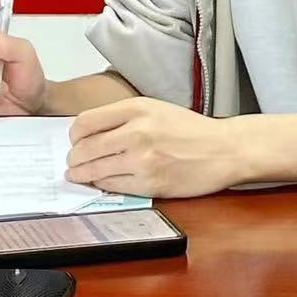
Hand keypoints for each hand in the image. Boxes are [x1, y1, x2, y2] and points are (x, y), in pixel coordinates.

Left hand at [66, 97, 245, 197]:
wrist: (224, 150)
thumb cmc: (190, 129)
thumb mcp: (154, 108)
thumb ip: (122, 117)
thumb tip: (89, 132)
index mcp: (136, 109)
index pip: (85, 122)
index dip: (74, 136)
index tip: (75, 141)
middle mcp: (136, 133)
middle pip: (85, 149)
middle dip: (74, 158)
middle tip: (73, 162)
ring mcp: (142, 160)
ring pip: (94, 171)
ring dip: (81, 175)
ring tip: (78, 175)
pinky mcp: (150, 184)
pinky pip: (112, 187)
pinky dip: (101, 185)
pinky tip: (101, 182)